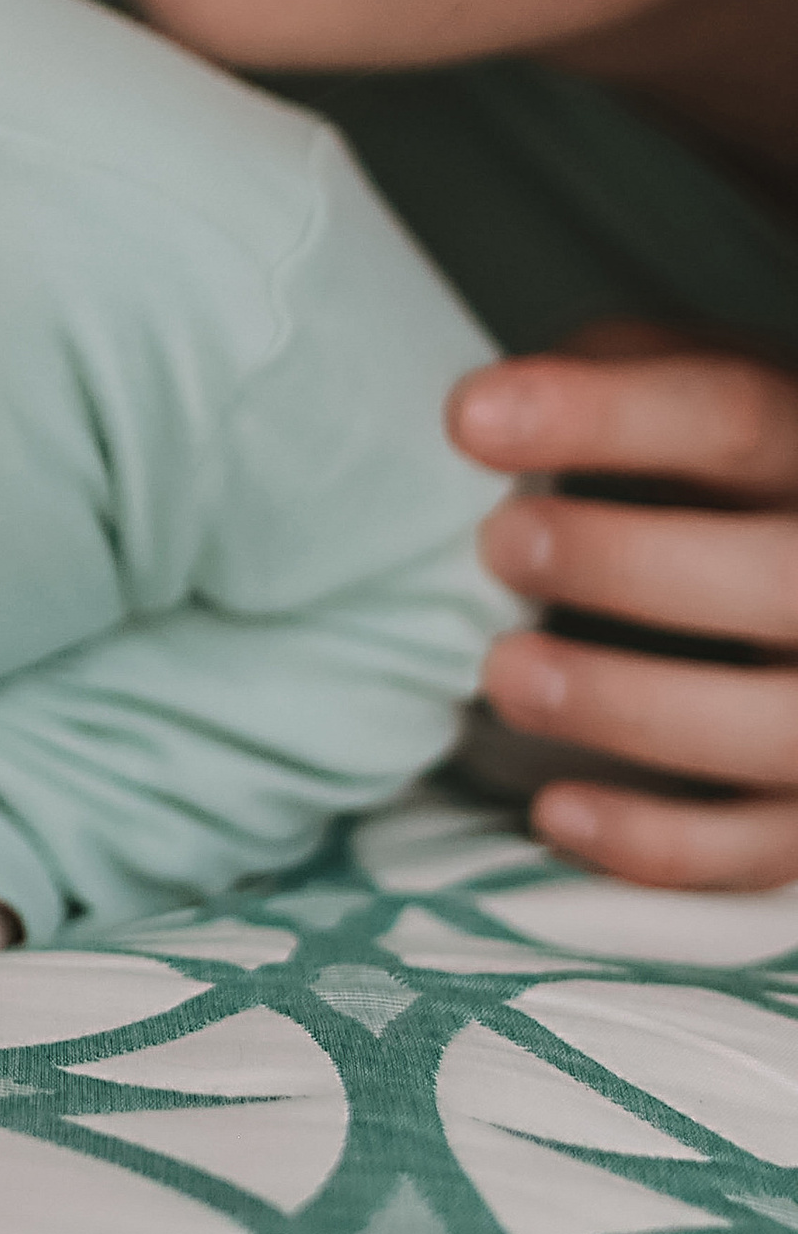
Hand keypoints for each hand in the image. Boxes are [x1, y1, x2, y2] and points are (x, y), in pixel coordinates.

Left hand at [451, 321, 797, 888]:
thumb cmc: (701, 471)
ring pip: (769, 726)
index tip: (467, 421)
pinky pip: (752, 852)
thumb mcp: (671, 388)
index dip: (603, 416)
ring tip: (503, 675)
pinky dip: (654, 841)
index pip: (730, 415)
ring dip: (627, 705)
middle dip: (622, 562)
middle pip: (769, 574)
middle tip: (498, 547)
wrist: (781, 565)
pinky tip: (554, 809)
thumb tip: (482, 417)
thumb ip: (603, 380)